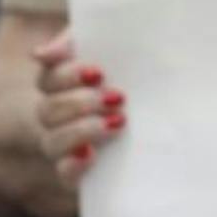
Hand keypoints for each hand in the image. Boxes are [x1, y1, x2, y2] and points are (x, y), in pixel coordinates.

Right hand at [31, 29, 124, 191]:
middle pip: (48, 111)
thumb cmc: (140, 70)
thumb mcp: (114, 47)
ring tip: (118, 122)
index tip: (99, 73)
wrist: (177, 108)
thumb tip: (39, 54)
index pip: (48, 80)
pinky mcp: (84, 170)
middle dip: (81, 103)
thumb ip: (75, 43)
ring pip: (51, 142)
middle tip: (118, 98)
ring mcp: (69, 145)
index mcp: (64, 86)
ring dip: (80, 131)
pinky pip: (65, 174)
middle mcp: (60, 117)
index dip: (68, 76)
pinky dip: (72, 166)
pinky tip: (90, 155)